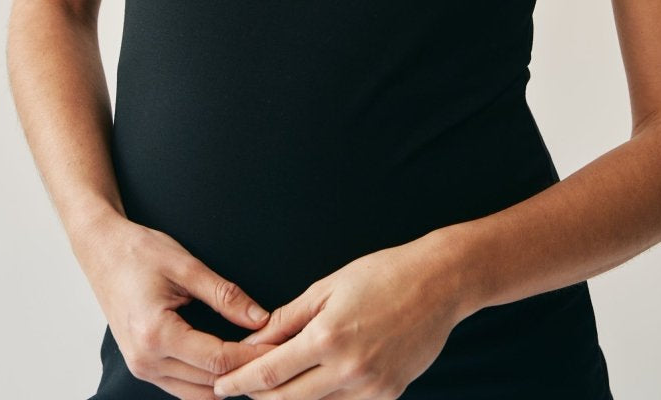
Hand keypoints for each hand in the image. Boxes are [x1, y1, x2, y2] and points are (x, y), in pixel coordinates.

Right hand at [73, 209, 275, 398]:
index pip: (218, 360)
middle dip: (244, 372)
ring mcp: (141, 367)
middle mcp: (146, 361)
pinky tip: (228, 363)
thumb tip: (260, 318)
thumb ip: (224, 294)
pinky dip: (207, 380)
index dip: (252, 356)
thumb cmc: (138, 252)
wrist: (101, 250)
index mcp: (156, 335)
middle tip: (277, 356)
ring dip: (226, 382)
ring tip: (257, 361)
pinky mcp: (142, 365)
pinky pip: (181, 386)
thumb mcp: (186, 266)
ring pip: (195, 393)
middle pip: (208, 384)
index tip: (279, 347)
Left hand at [210, 238, 461, 399]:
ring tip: (276, 388)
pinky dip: (327, 399)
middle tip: (239, 390)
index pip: (270, 374)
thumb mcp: (328, 286)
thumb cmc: (382, 273)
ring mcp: (370, 388)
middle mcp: (347, 369)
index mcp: (327, 337)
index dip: (241, 384)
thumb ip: (289, 317)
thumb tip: (256, 340)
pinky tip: (316, 386)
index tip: (221, 388)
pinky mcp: (390, 395)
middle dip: (260, 398)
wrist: (439, 283)